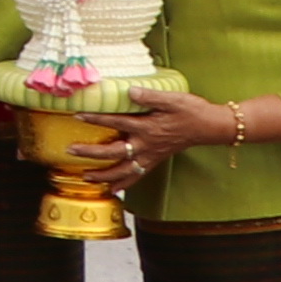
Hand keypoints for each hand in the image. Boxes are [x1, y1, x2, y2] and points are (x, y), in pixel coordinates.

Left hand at [77, 98, 223, 192]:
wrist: (209, 126)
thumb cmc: (191, 110)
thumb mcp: (172, 98)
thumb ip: (149, 96)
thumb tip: (129, 91)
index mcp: (147, 127)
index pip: (117, 122)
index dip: (97, 119)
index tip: (78, 116)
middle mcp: (146, 145)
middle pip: (114, 152)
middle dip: (91, 153)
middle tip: (71, 151)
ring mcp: (150, 155)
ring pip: (124, 170)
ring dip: (104, 175)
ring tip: (85, 177)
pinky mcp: (155, 160)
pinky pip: (137, 176)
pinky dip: (124, 184)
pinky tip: (112, 190)